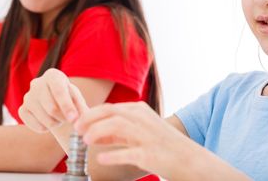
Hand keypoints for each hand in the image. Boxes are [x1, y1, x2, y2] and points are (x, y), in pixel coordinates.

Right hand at [19, 68, 88, 132]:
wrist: (55, 103)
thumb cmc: (69, 98)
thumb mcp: (78, 99)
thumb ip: (81, 108)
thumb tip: (79, 120)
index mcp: (52, 75)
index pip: (58, 91)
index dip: (67, 106)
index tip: (74, 119)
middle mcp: (36, 83)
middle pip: (52, 108)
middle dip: (64, 118)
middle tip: (69, 120)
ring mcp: (27, 97)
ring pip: (45, 119)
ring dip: (56, 124)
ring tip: (60, 119)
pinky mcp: (22, 110)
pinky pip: (36, 126)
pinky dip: (46, 128)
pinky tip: (50, 121)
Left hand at [74, 102, 203, 179]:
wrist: (190, 160)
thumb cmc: (163, 145)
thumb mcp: (141, 131)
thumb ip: (119, 131)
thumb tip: (93, 133)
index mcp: (140, 111)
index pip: (109, 108)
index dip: (90, 115)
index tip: (77, 123)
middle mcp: (142, 119)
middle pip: (109, 113)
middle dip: (89, 120)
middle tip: (77, 130)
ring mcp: (147, 135)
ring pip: (116, 126)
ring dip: (97, 133)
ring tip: (86, 141)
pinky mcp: (150, 154)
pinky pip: (127, 153)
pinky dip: (112, 155)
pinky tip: (101, 159)